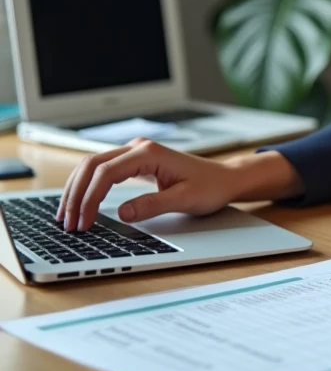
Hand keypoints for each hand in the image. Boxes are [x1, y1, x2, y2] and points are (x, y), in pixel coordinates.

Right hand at [56, 138, 239, 230]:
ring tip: (67, 216)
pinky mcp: (136, 161)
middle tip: (68, 223)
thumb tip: (122, 213)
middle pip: (92, 165)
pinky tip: (80, 202)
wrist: (225, 178)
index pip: (106, 173)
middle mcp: (139, 147)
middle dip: (76, 194)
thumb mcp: (185, 200)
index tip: (83, 222)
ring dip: (77, 189)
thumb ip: (153, 205)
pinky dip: (87, 186)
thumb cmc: (210, 187)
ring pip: (93, 166)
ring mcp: (136, 152)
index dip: (90, 198)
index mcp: (150, 153)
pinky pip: (103, 170)